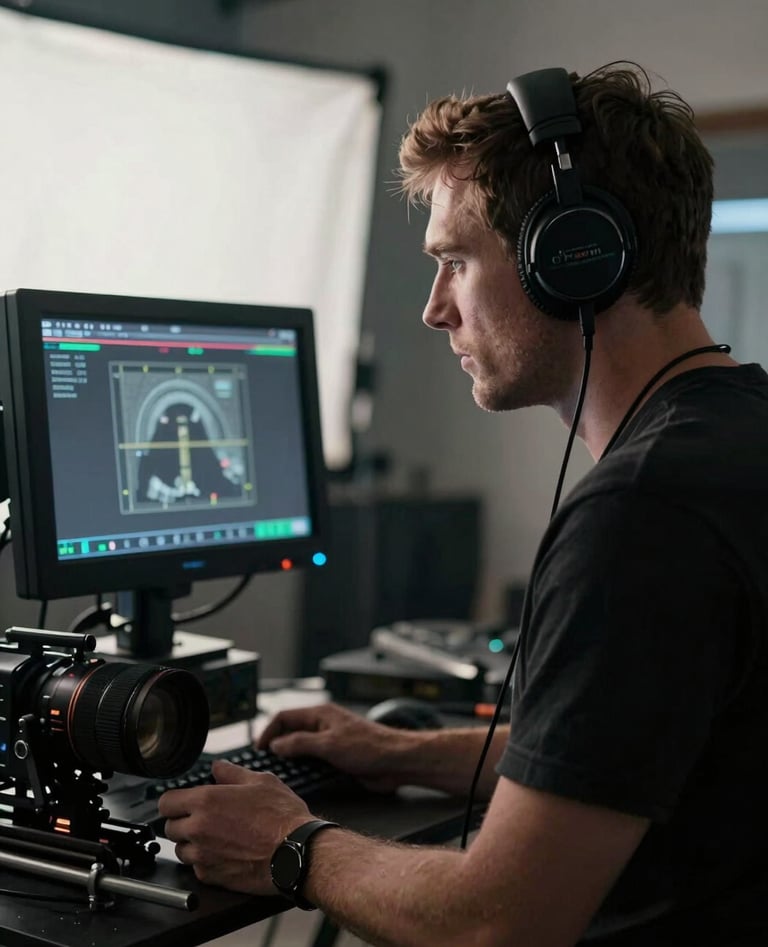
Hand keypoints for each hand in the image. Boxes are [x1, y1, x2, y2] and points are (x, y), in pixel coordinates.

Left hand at [158, 759, 312, 894]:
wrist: (296, 852)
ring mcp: (203, 856)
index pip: (166, 802)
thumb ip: (232, 773)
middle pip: (169, 827)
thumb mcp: (261, 781)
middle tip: (202, 818)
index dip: (175, 800)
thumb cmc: (282, 816)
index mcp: (206, 801)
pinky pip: (196, 868)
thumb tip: (218, 767)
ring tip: (214, 836)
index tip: (183, 801)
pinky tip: (224, 852)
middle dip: (182, 821)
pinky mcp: (211, 877)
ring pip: (180, 850)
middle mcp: (198, 829)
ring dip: (191, 843)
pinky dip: (205, 861)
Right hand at [259, 702, 414, 792]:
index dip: (269, 731)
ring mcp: (330, 742)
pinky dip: (304, 770)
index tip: (258, 749)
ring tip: (278, 774)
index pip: (285, 717)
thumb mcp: (329, 744)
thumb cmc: (369, 746)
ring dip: (291, 761)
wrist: (396, 761)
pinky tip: (299, 780)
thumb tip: (277, 745)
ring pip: (302, 749)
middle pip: (291, 733)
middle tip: (263, 764)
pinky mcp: (337, 758)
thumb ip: (300, 743)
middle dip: (277, 747)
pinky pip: (314, 762)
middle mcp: (324, 726)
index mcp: (320, 714)